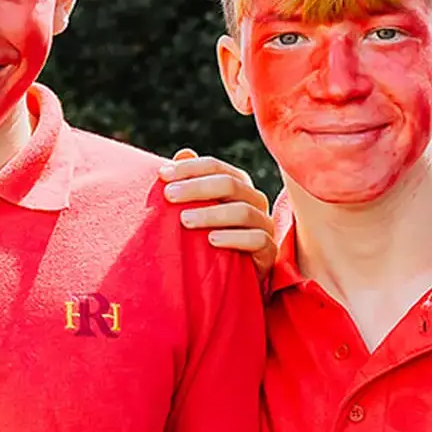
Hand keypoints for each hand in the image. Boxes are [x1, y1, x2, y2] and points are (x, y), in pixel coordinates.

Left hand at [160, 149, 275, 273]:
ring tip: (185, 220)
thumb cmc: (206, 238)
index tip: (162, 175)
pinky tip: (211, 240)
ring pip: (243, 212)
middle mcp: (254, 201)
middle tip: (169, 195)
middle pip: (230, 185)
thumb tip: (183, 153)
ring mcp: (264, 225)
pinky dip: (233, 238)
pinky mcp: (269, 252)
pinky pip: (257, 240)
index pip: (216, 167)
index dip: (190, 168)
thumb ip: (190, 183)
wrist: (228, 278)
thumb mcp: (196, 210)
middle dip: (196, 187)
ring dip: (211, 214)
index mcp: (238, 185)